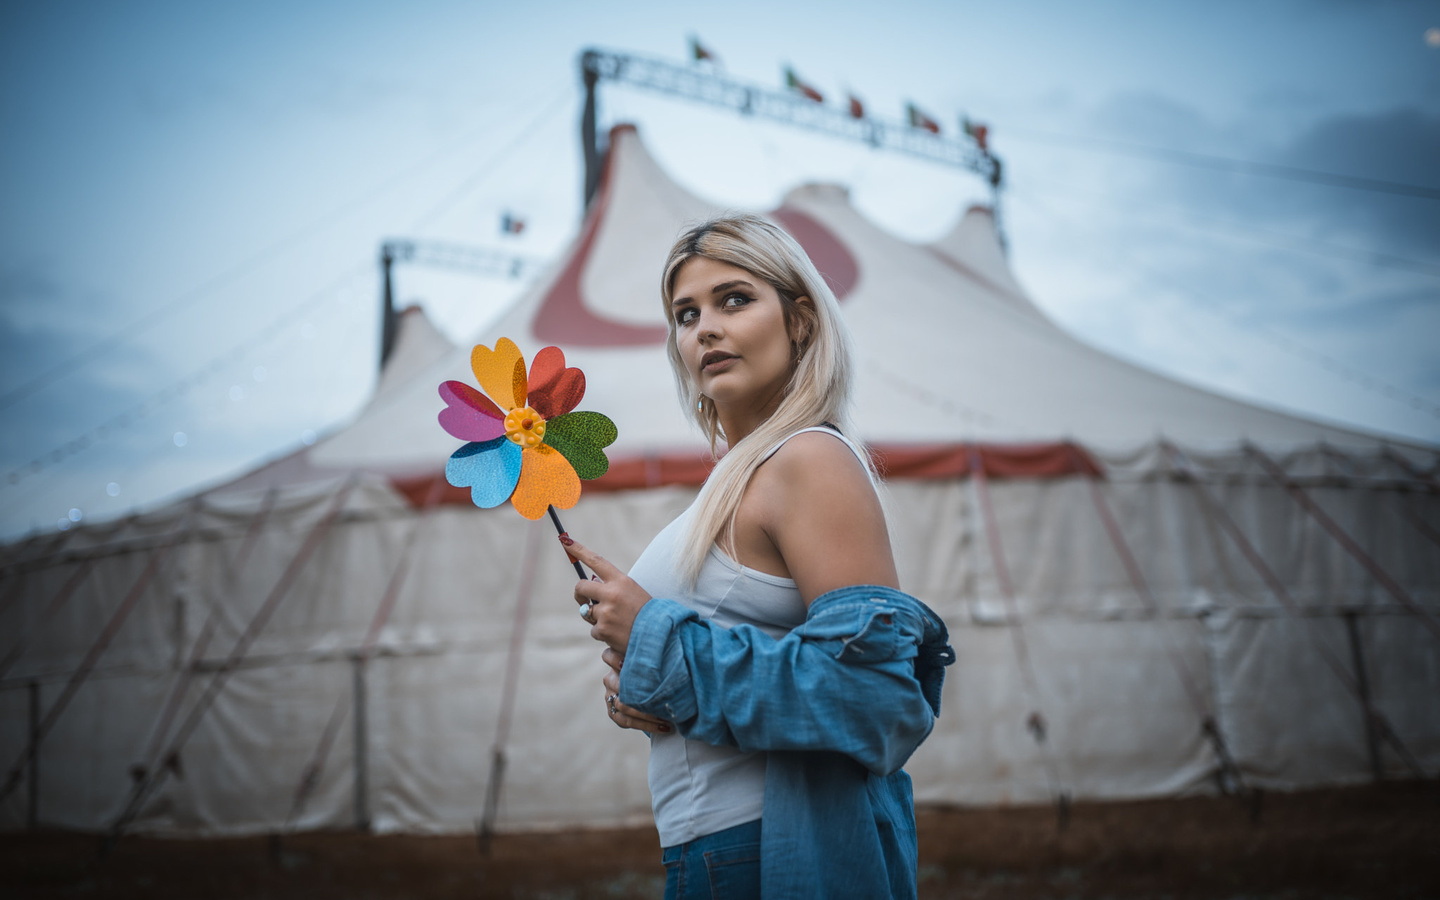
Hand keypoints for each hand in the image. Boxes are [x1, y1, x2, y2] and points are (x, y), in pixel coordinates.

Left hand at [565, 536, 650, 654]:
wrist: (661, 637)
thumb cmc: (647, 614)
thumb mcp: (633, 593)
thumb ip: (612, 590)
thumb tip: (589, 595)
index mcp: (621, 581)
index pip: (596, 561)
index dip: (579, 550)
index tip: (566, 541)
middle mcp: (611, 594)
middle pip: (581, 587)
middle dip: (580, 593)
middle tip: (586, 600)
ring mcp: (606, 612)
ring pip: (587, 612)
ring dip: (597, 618)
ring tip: (617, 623)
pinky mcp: (603, 630)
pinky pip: (594, 630)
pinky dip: (604, 634)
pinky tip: (619, 635)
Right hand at [601, 648, 671, 733]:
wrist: (655, 690)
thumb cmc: (656, 669)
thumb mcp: (652, 660)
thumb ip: (652, 655)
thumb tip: (667, 649)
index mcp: (618, 660)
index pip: (608, 656)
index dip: (615, 660)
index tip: (628, 664)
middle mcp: (611, 678)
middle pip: (618, 684)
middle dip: (640, 692)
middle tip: (663, 697)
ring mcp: (610, 696)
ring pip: (623, 706)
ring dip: (647, 714)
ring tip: (667, 717)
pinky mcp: (613, 712)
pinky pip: (625, 721)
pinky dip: (646, 725)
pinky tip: (664, 727)